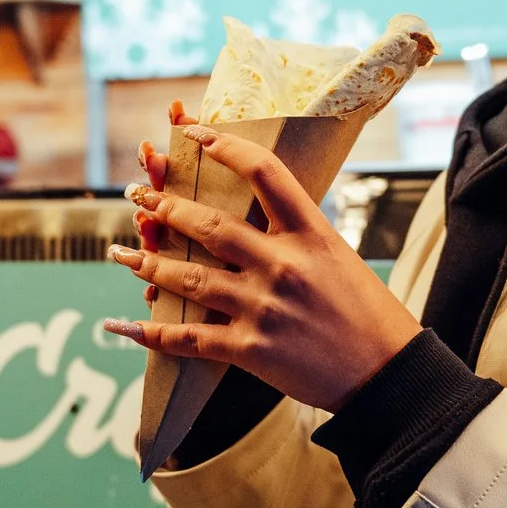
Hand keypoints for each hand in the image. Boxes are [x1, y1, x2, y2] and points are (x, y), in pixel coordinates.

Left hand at [105, 125, 421, 411]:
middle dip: (165, 207)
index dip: (224, 146)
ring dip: (147, 263)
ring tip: (120, 252)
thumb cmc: (366, 312)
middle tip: (137, 196)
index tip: (193, 133)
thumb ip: (296, 234)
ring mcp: (264, 307)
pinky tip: (122, 324)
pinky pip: (189, 338)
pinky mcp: (251, 349)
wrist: (387, 374)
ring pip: (189, 276)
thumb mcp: (338, 256)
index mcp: (311, 233)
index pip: (264, 172)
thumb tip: (256, 213)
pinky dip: (150, 332)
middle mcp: (284, 264)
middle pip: (210, 224)